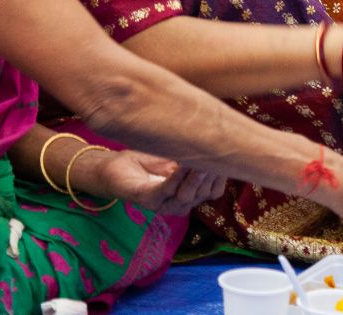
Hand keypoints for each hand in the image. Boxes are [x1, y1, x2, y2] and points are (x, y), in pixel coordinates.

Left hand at [88, 149, 226, 215]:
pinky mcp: (147, 200)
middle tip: (216, 154)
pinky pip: (166, 191)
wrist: (114, 168)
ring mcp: (164, 204)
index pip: (214, 190)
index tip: (228, 155)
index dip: (222, 175)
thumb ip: (195, 154)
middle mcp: (180, 204)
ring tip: (201, 158)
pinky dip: (176, 177)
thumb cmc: (146, 162)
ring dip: (195, 176)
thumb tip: (220, 137)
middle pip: (203, 193)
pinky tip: (181, 164)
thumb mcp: (176, 156)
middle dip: (211, 174)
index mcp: (190, 194)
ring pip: (187, 194)